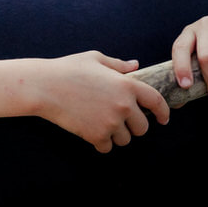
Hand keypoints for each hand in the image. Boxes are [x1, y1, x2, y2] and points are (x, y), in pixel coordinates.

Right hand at [36, 51, 169, 152]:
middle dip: (134, 125)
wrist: (44, 86)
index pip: (156, 102)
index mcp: (127, 85)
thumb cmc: (68, 69)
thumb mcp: (95, 59)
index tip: (163, 119)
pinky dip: (102, 142)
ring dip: (117, 134)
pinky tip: (91, 130)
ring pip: (125, 139)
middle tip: (119, 119)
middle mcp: (124, 106)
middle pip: (142, 127)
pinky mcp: (96, 136)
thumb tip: (135, 65)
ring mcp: (111, 123)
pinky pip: (108, 147)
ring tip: (101, 122)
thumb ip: (118, 65)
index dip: (163, 112)